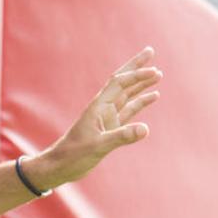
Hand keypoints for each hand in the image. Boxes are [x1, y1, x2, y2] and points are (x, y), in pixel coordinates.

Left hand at [31, 46, 161, 188]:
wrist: (59, 166)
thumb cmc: (73, 155)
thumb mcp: (97, 147)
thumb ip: (121, 137)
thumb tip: (146, 129)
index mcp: (98, 107)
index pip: (119, 84)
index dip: (136, 75)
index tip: (154, 70)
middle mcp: (103, 108)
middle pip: (122, 82)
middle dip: (136, 67)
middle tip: (150, 51)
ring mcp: (107, 117)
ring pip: (127, 94)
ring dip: (141, 83)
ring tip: (158, 72)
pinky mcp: (111, 128)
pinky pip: (129, 110)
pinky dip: (141, 101)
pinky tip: (153, 95)